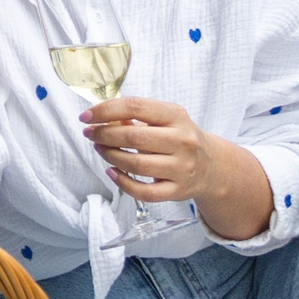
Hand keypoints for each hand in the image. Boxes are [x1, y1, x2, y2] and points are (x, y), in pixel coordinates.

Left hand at [79, 96, 212, 199]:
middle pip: (134, 137)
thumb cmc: (179, 138)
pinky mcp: (177, 191)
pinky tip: (112, 172)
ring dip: (110, 156)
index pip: (136, 106)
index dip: (106, 110)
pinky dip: (123, 183)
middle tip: (90, 134)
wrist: (212, 166)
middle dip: (104, 135)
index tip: (86, 116)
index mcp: (176, 116)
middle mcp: (182, 141)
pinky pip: (144, 192)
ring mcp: (181, 168)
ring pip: (136, 164)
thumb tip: (102, 117)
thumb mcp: (166, 119)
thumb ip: (138, 116)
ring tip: (100, 149)